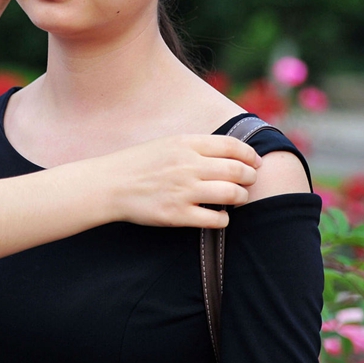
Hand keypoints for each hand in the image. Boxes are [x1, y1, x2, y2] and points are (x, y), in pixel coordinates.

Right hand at [91, 135, 260, 228]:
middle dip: (250, 177)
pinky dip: (224, 219)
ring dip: (241, 197)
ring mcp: (183, 191)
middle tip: (248, 181)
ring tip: (236, 198)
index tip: (254, 162)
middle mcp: (187, 165)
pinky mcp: (177, 215)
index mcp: (185, 144)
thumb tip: (231, 153)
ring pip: (232, 195)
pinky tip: (218, 215)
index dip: (250, 155)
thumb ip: (196, 147)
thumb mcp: (167, 144)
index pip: (232, 146)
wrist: (109, 185)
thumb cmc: (138, 164)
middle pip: (237, 170)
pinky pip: (216, 219)